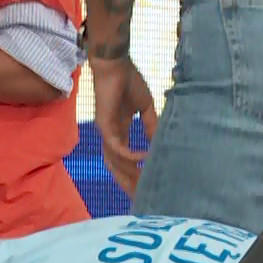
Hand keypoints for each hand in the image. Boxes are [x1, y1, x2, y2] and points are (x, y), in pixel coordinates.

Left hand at [90, 57, 156, 195]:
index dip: (134, 172)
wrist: (116, 65)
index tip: (146, 185)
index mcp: (119, 131)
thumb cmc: (128, 81)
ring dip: (130, 173)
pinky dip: (131, 155)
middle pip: (117, 166)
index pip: (124, 158)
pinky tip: (145, 157)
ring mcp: (106, 132)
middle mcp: (110, 135)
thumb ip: (150, 125)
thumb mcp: (146, 108)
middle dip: (129, 182)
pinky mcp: (105, 126)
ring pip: (115, 161)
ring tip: (145, 183)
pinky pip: (118, 147)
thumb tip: (157, 143)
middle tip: (143, 196)